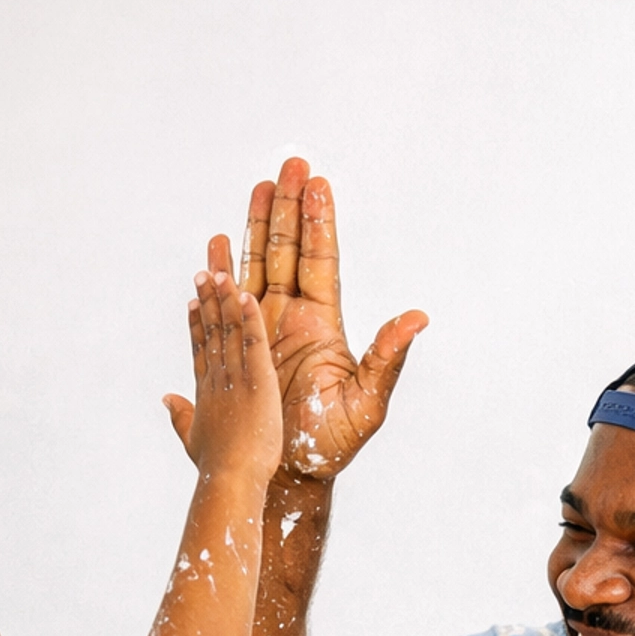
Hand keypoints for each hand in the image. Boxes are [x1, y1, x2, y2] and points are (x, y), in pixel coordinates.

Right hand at [164, 159, 425, 481]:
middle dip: (288, 207)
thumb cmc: (331, 444)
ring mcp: (264, 328)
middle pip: (289, 249)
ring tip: (258, 184)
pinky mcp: (239, 343)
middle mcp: (293, 318)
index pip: (321, 261)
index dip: (318, 223)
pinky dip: (221, 270)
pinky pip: (227, 300)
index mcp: (323, 325)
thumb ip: (388, 358)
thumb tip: (417, 317)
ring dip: (256, 225)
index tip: (317, 183)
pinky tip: (216, 242)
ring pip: (259, 264)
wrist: (289, 472)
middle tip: (290, 163)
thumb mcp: (368, 402)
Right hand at [173, 265, 282, 492]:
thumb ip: (180, 416)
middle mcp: (219, 380)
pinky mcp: (258, 383)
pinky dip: (251, 319)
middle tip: (203, 271)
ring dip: (226, 299)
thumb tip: (166, 399)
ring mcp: (237, 379)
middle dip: (208, 300)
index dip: (196, 325)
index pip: (200, 351)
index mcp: (206, 394)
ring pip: (230, 331)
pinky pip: (254, 344)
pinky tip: (247, 294)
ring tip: (219, 271)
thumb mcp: (193, 439)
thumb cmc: (216, 470)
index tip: (192, 302)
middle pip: (212, 332)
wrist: (230, 480)